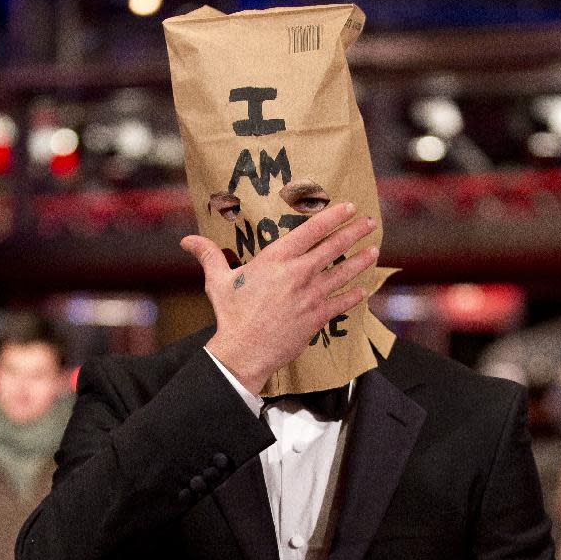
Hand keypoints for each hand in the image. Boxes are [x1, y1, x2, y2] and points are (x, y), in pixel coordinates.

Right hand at [181, 202, 378, 394]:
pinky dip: (352, 297)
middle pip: (333, 248)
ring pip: (342, 274)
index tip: (347, 208)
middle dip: (354, 233)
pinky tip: (362, 290)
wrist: (243, 351)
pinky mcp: (316, 319)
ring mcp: (310, 297)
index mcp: (276, 260)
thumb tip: (187, 241)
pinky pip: (340, 304)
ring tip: (373, 251)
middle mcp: (297, 274)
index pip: (311, 231)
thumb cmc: (231, 316)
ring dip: (360, 261)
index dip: (332, 217)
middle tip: (369, 223)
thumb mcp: (218, 281)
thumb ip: (208, 256)